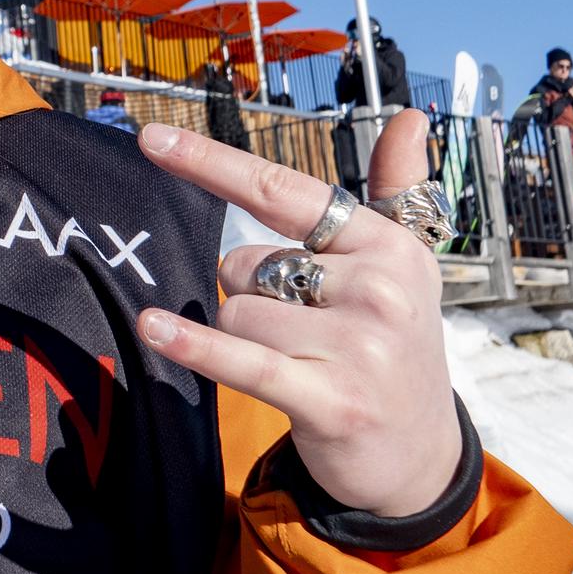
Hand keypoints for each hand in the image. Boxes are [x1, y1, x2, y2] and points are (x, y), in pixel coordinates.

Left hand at [135, 112, 461, 516]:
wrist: (421, 455)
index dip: (211, 163)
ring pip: (237, 312)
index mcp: (387, 244)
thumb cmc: (397, 345)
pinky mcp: (333, 400)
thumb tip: (410, 118)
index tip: (151, 140)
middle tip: (302, 328)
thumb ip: (397, 191)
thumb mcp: (406, 264)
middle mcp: (378, 288)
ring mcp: (359, 346)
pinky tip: (154, 327)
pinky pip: (244, 360)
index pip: (282, 191)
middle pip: (247, 264)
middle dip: (251, 292)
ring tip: (298, 359)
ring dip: (245, 336)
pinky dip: (196, 345)